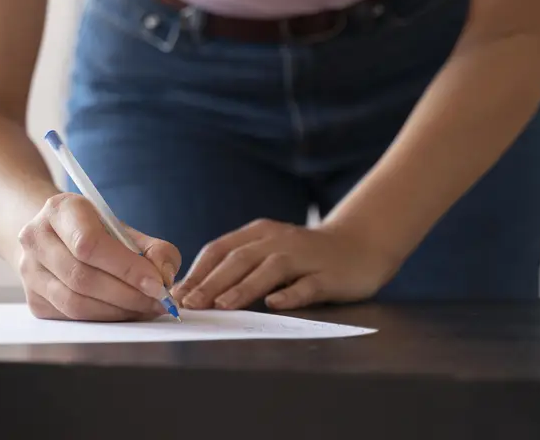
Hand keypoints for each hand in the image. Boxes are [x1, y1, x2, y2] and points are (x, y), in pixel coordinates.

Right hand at [17, 192, 180, 321]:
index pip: (89, 243)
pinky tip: (122, 312)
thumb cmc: (93, 231)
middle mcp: (36, 237)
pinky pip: (71, 318)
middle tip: (158, 302)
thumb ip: (153, 248)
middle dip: (127, 295)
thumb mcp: (123, 228)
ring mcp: (29, 271)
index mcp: (60, 209)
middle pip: (82, 277)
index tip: (157, 284)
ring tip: (144, 308)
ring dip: (117, 311)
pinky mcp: (33, 299)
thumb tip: (164, 277)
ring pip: (75, 303)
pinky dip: (103, 319)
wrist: (53, 235)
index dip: (126, 268)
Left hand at [170, 219, 399, 311]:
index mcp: (258, 233)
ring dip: (244, 287)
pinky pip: (309, 284)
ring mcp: (305, 256)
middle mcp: (278, 240)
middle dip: (211, 282)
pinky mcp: (330, 274)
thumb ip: (239, 266)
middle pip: (239, 259)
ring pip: (270, 270)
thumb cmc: (304, 254)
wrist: (361, 243)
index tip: (178, 294)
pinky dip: (291, 293)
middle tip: (190, 304)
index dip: (197, 272)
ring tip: (222, 305)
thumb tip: (197, 290)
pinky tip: (276, 304)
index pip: (220, 250)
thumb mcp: (268, 251)